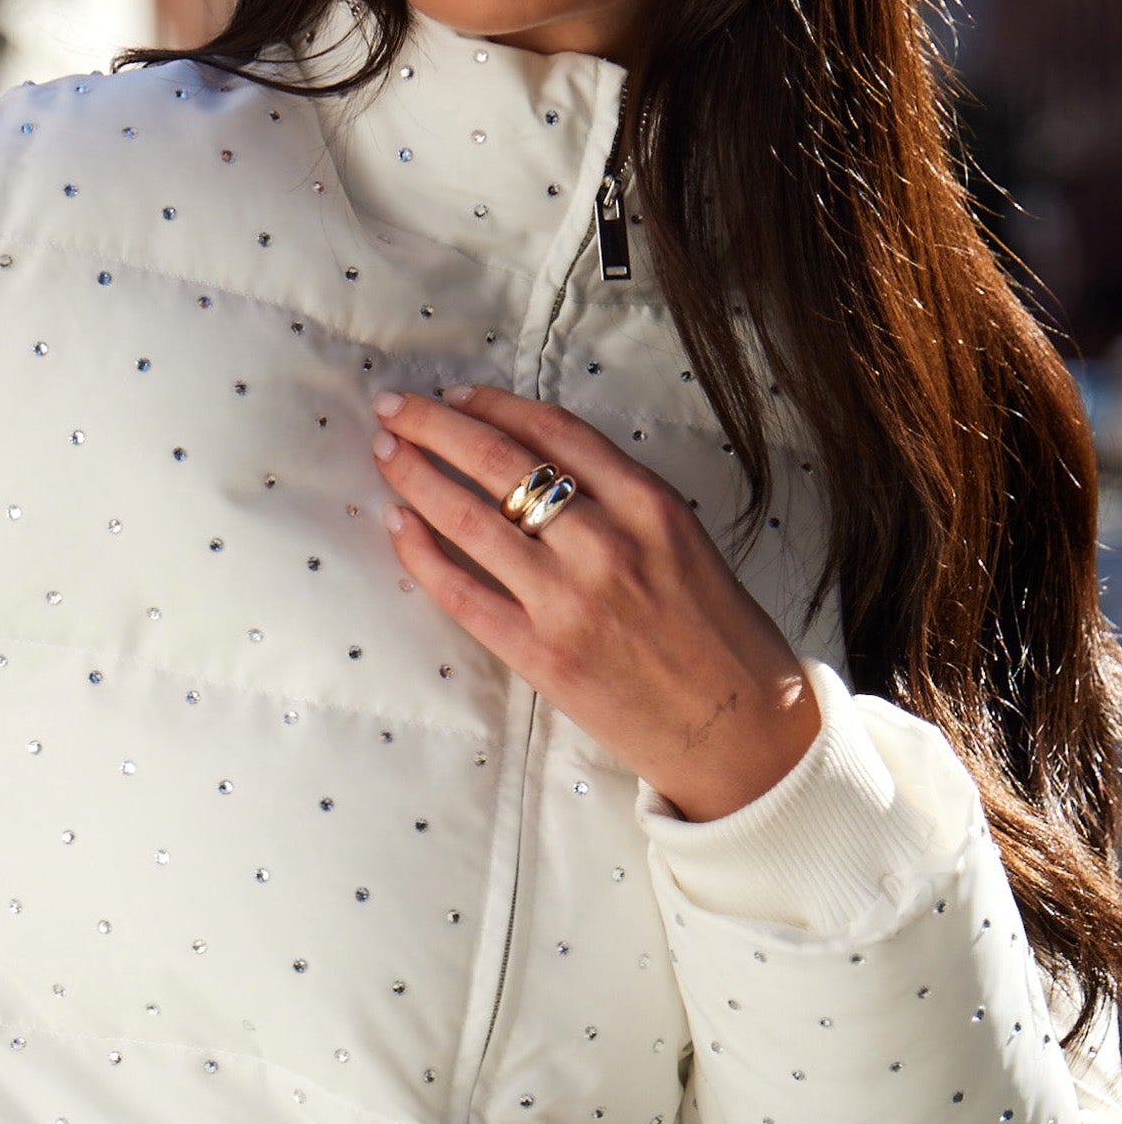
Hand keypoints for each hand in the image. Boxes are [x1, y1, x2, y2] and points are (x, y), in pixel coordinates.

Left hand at [372, 386, 818, 820]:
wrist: (737, 728)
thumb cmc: (717, 636)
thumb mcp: (686, 542)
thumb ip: (622, 501)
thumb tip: (541, 467)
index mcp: (649, 505)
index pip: (552, 432)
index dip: (493, 404)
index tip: (455, 395)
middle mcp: (606, 543)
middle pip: (498, 461)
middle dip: (433, 425)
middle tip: (392, 408)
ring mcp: (568, 599)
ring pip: (468, 517)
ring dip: (416, 477)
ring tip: (386, 456)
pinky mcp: (539, 653)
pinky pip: (460, 591)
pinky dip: (420, 553)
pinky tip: (397, 525)